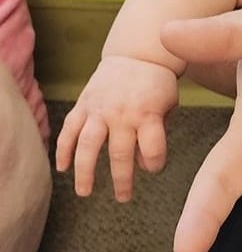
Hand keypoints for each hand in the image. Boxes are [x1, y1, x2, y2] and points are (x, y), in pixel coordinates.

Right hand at [55, 55, 177, 201]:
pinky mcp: (83, 105)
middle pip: (120, 154)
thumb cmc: (157, 84)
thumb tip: (142, 164)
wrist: (137, 54)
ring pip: (88, 146)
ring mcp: (100, 110)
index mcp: (148, 113)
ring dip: (85, 172)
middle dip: (122, 180)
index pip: (153, 148)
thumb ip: (159, 131)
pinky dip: (63, 150)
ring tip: (85, 192)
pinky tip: (62, 168)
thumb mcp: (169, 104)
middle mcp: (123, 114)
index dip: (155, 163)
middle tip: (123, 197)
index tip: (154, 169)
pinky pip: (69, 130)